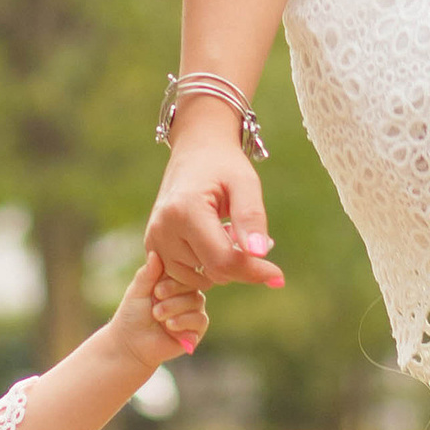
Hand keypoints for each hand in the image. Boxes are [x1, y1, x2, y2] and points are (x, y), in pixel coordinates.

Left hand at [114, 249, 208, 365]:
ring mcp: (193, 311)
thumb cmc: (133, 315)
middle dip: (173, 296)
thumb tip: (155, 253)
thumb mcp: (137, 292)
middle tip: (155, 305)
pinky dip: (184, 322)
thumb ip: (147, 274)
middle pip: (193, 286)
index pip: (184, 272)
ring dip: (175, 309)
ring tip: (158, 316)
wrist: (131, 343)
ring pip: (197, 302)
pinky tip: (170, 326)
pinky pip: (200, 320)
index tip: (156, 290)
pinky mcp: (196, 330)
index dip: (173, 281)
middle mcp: (187, 294)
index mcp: (174, 282)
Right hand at [145, 114, 284, 294]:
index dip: (253, 271)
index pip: (223, 261)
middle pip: (213, 272)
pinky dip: (203, 267)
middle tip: (243, 230)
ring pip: (199, 278)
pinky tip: (210, 241)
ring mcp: (154, 239)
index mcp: (185, 211)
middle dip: (237, 262)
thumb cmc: (223, 164)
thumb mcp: (245, 182)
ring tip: (223, 230)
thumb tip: (259, 253)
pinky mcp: (152, 246)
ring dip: (219, 264)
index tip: (278, 275)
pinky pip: (184, 276)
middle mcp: (163, 229)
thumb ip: (252, 217)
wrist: (195, 150)